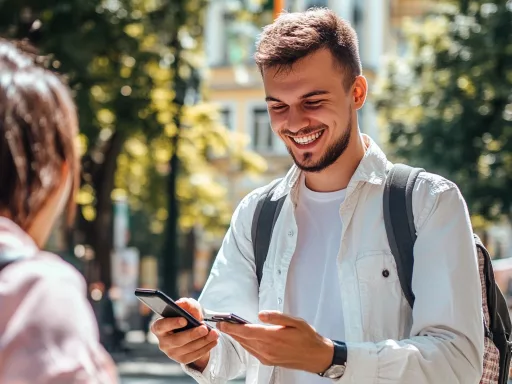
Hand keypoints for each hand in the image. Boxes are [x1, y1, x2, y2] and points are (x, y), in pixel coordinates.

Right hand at [150, 298, 219, 370]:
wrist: (194, 329)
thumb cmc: (188, 316)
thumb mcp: (188, 307)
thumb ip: (185, 303)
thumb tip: (180, 303)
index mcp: (159, 327)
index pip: (161, 326)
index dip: (172, 323)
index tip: (184, 320)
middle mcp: (162, 342)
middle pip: (176, 340)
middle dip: (192, 334)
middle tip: (205, 328)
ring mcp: (171, 352)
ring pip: (187, 349)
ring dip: (203, 341)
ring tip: (214, 333)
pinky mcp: (181, 359)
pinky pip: (193, 356)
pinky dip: (205, 348)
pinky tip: (213, 341)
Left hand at [217, 310, 332, 373]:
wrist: (316, 356)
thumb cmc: (307, 337)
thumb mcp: (295, 321)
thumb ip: (276, 316)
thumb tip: (260, 314)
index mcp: (272, 337)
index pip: (246, 331)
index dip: (232, 327)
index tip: (222, 322)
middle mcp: (267, 349)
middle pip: (243, 339)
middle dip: (231, 331)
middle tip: (221, 322)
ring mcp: (267, 357)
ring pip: (246, 346)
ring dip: (237, 337)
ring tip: (230, 328)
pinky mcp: (268, 361)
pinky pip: (252, 351)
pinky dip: (245, 344)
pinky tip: (244, 338)